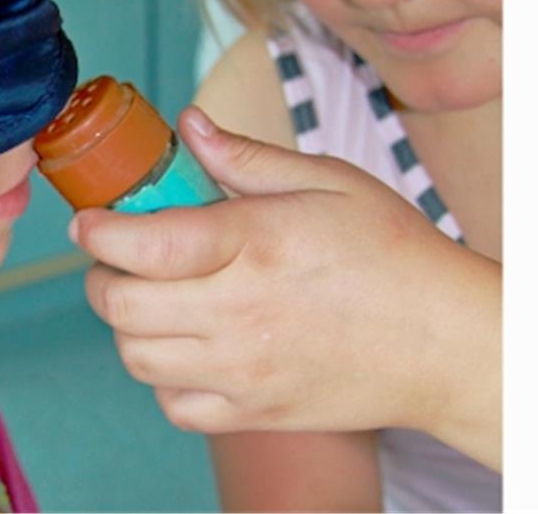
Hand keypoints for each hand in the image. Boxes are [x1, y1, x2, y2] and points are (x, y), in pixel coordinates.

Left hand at [75, 107, 500, 460]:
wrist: (448, 343)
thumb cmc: (394, 254)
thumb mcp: (328, 181)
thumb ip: (246, 157)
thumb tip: (189, 125)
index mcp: (254, 244)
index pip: (140, 244)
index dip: (98, 231)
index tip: (90, 222)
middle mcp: (239, 313)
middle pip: (121, 307)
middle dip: (102, 277)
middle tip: (119, 258)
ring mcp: (244, 371)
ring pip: (137, 358)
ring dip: (129, 326)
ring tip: (156, 298)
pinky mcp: (255, 412)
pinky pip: (175, 405)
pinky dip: (165, 378)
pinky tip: (190, 347)